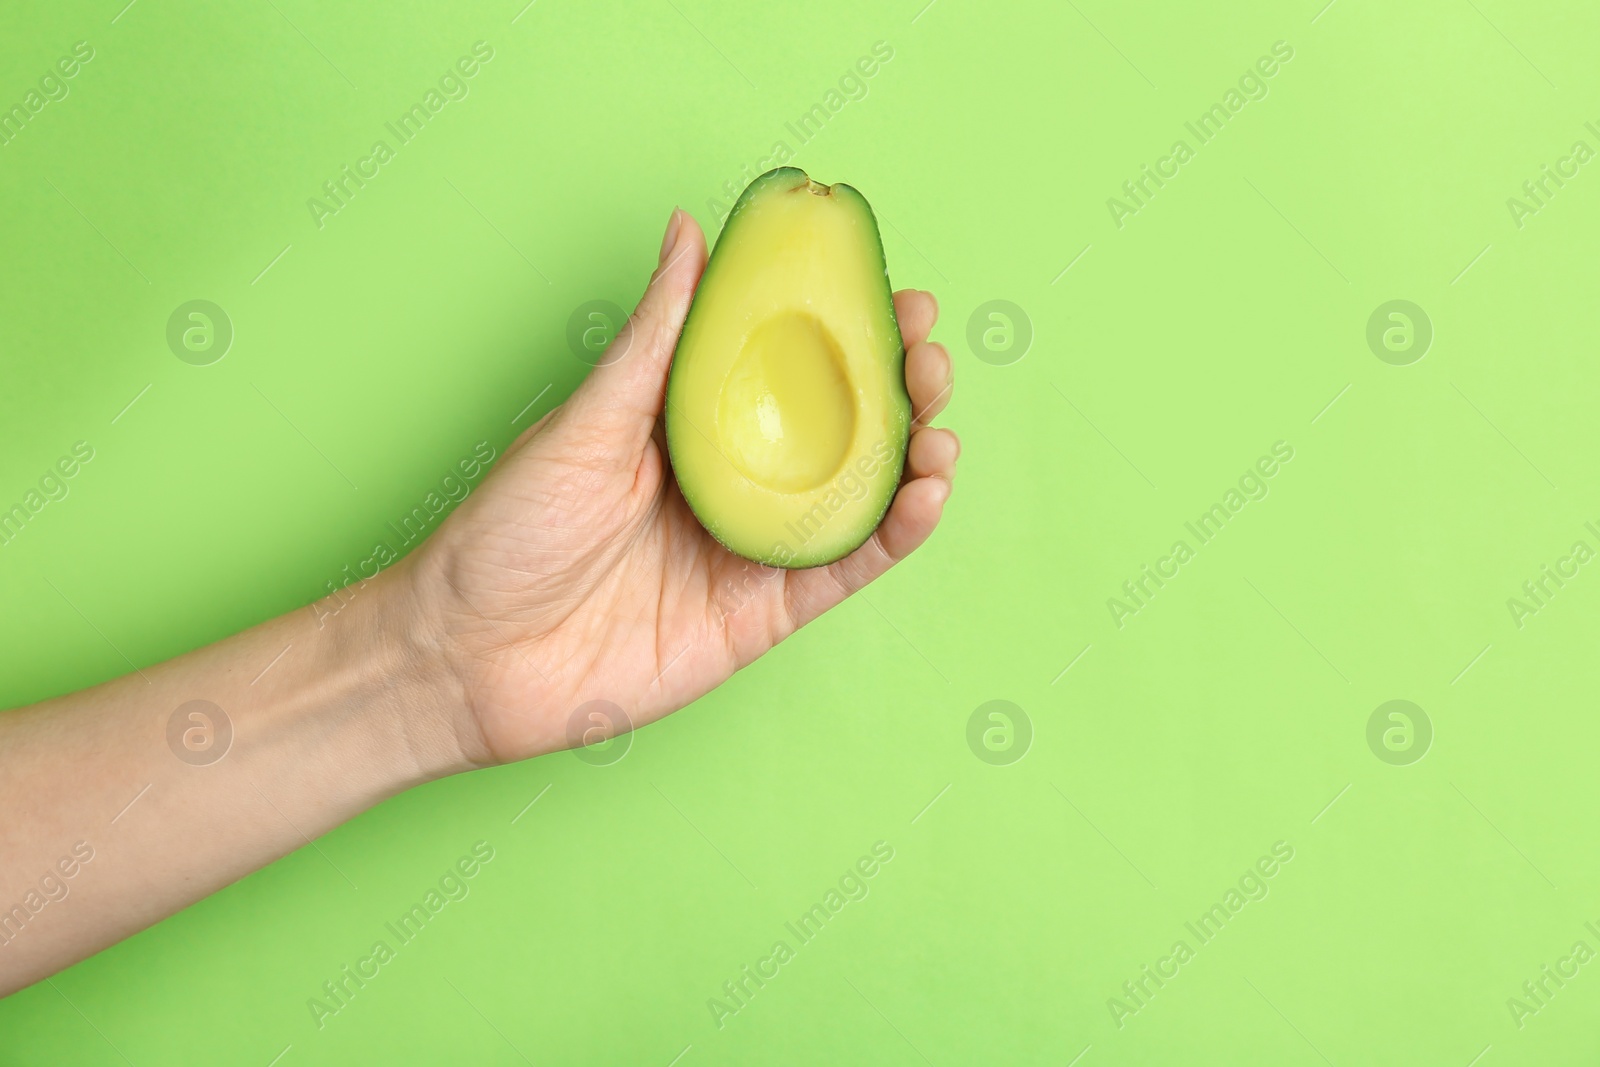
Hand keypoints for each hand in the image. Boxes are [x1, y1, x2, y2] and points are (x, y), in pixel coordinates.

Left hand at [409, 208, 958, 765]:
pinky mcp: (760, 616)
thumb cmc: (506, 533)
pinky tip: (925, 493)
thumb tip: (690, 229)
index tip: (888, 290)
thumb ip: (657, 335)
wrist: (467, 657)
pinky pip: (845, 570)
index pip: (790, 365)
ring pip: (859, 498)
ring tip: (939, 421)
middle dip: (898, 386)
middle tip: (925, 352)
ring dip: (914, 457)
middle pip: (841, 429)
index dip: (846, 327)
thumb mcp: (587, 420)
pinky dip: (895, 535)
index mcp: (693, 426)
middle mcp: (734, 484)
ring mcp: (751, 551)